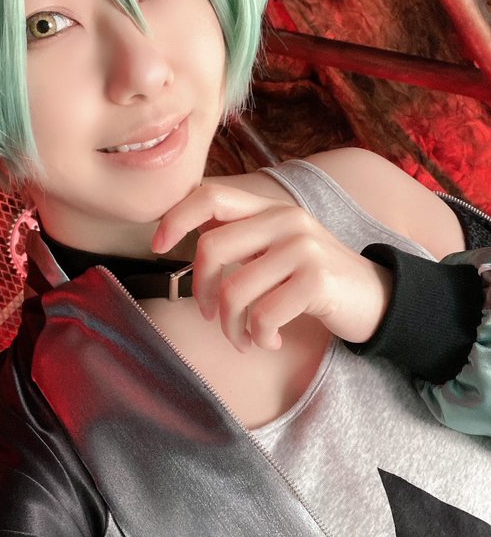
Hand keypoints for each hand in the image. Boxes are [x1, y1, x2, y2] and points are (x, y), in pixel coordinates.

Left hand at [151, 183, 392, 352]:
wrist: (377, 299)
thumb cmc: (315, 281)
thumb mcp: (278, 249)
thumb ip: (241, 240)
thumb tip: (187, 239)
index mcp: (269, 209)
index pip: (210, 195)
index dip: (175, 218)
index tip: (159, 246)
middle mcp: (285, 220)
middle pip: (211, 248)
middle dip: (202, 292)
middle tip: (213, 317)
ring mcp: (303, 247)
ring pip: (235, 291)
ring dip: (232, 328)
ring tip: (244, 339)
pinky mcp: (316, 279)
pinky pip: (263, 316)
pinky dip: (259, 338)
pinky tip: (270, 341)